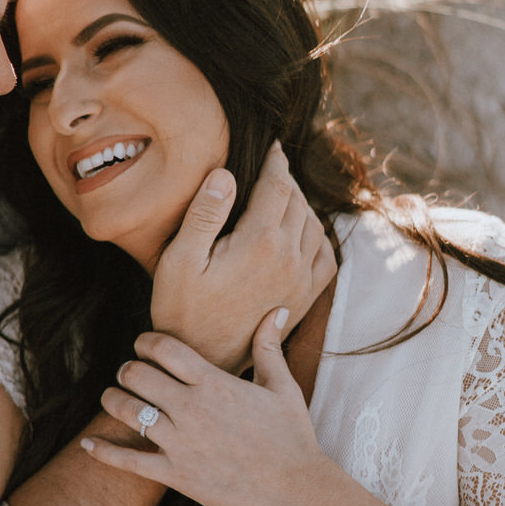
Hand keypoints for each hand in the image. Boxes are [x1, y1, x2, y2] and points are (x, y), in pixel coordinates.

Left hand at [81, 313, 334, 505]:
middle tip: (130, 373)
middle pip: (137, 375)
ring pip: (125, 411)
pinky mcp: (174, 475)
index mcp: (214, 383)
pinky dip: (103, 452)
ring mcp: (179, 443)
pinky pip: (128, 460)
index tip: (143, 345)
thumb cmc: (292, 438)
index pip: (163, 348)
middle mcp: (191, 408)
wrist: (296, 492)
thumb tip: (278, 309)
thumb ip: (269, 346)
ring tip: (114, 397)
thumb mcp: (282, 387)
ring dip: (113, 399)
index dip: (145, 342)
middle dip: (127, 369)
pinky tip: (88, 446)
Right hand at [149, 143, 335, 370]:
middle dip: (286, 179)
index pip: (278, 184)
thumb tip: (227, 173)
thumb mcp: (179, 260)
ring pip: (314, 224)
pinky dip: (318, 235)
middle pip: (298, 201)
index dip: (276, 159)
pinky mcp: (304, 299)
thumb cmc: (182, 310)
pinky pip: (326, 256)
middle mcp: (289, 258)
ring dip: (301, 204)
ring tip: (282, 194)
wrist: (203, 360)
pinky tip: (302, 231)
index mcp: (260, 242)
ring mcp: (301, 280)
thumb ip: (204, 214)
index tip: (273, 145)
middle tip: (273, 166)